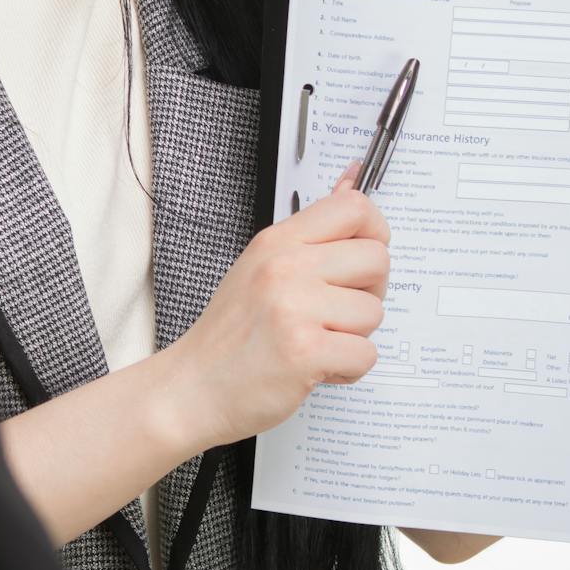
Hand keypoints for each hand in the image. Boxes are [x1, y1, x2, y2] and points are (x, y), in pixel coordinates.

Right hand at [157, 167, 389, 453]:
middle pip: (377, 260)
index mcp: (277, 242)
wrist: (192, 387)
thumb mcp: (262, 266)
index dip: (374, 233)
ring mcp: (294, 308)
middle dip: (369, 292)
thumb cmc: (230, 334)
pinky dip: (347, 368)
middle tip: (336, 311)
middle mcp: (285, 267)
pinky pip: (366, 354)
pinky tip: (315, 367)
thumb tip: (353, 181)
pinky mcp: (304, 350)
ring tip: (315, 342)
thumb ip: (312, 232)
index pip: (354, 209)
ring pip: (374, 312)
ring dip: (354, 336)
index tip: (360, 259)